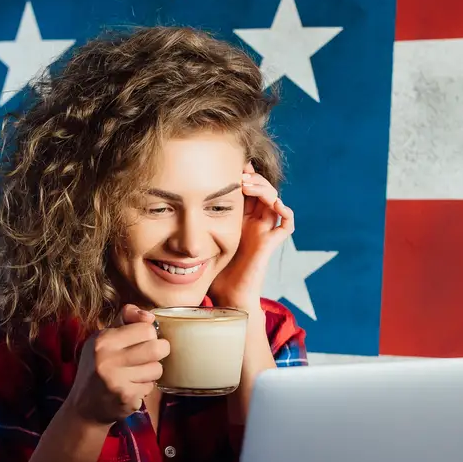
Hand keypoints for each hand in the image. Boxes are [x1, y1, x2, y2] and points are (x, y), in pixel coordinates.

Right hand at [66, 305, 169, 424]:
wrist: (84, 406)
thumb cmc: (97, 366)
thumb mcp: (103, 338)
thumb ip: (126, 320)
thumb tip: (150, 315)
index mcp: (103, 340)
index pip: (147, 328)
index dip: (148, 334)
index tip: (140, 341)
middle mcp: (108, 359)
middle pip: (157, 347)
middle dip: (159, 352)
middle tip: (148, 356)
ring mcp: (117, 380)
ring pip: (157, 369)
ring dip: (151, 372)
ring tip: (136, 373)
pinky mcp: (126, 398)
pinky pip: (151, 387)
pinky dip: (144, 387)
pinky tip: (130, 387)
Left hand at [209, 162, 294, 309]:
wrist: (226, 297)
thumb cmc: (212, 272)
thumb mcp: (201, 239)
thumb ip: (195, 222)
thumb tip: (175, 198)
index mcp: (239, 219)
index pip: (248, 189)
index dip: (243, 175)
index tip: (230, 164)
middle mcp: (254, 223)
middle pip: (263, 190)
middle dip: (253, 178)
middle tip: (239, 174)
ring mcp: (264, 232)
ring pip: (275, 200)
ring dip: (265, 188)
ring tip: (248, 184)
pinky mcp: (270, 244)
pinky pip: (286, 224)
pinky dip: (285, 211)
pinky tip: (274, 203)